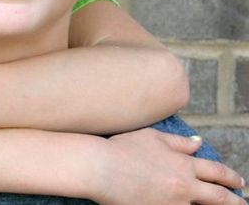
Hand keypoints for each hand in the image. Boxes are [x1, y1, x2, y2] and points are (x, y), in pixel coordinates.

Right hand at [94, 128, 244, 204]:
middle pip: (219, 198)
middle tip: (242, 203)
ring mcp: (173, 203)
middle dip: (235, 201)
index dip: (231, 178)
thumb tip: (198, 144)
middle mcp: (184, 186)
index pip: (217, 172)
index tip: (239, 182)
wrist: (99, 168)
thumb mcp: (151, 137)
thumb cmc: (122, 148)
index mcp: (184, 164)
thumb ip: (178, 142)